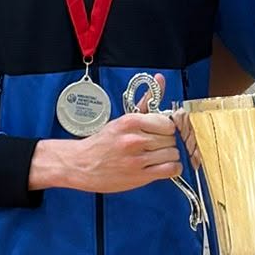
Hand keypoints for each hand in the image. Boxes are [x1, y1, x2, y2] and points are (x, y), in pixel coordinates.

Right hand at [31, 113, 180, 194]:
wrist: (81, 164)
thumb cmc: (103, 142)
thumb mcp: (122, 119)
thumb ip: (146, 100)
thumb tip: (160, 79)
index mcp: (130, 122)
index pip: (167, 123)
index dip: (165, 128)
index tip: (159, 132)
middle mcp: (134, 139)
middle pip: (170, 139)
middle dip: (166, 142)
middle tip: (155, 145)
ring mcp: (137, 159)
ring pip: (173, 154)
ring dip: (168, 156)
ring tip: (156, 157)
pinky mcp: (140, 175)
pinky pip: (170, 170)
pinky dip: (172, 169)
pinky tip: (162, 167)